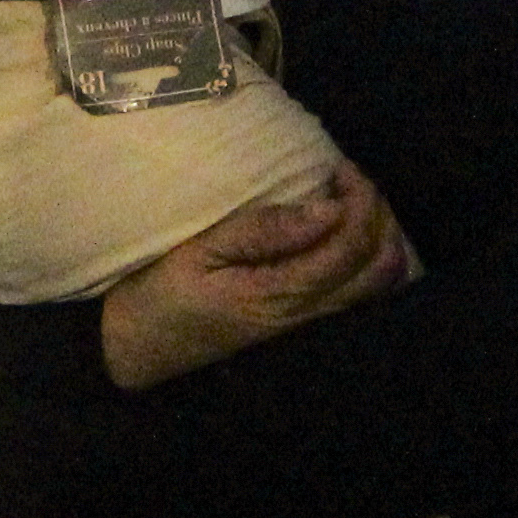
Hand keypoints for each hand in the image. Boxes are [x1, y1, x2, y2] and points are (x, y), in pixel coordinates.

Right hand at [100, 166, 413, 387]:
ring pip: (378, 284)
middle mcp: (307, 312)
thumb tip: (327, 209)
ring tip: (351, 200)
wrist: (135, 349)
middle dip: (380, 217)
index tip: (338, 168)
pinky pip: (360, 292)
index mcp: (283, 293)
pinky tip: (347, 230)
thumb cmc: (160, 295)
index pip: (351, 246)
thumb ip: (262, 232)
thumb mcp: (198, 254)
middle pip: (381, 268)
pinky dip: (370, 257)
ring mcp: (308, 320)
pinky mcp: (302, 320)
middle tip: (350, 181)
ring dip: (380, 236)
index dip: (360, 201)